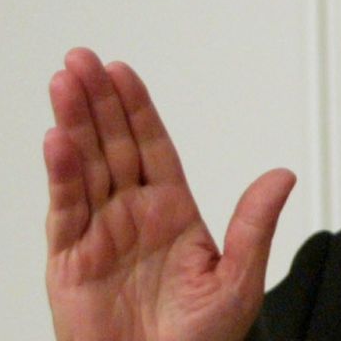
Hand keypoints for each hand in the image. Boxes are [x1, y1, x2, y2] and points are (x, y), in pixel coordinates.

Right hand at [43, 48, 295, 340]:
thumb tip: (283, 175)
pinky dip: (60, 176)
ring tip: (64, 82)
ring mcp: (100, 235)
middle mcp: (133, 215)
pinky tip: (57, 141)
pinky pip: (65, 211)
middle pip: (114, 145)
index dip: (137, 107)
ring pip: (85, 167)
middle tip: (82, 60)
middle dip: (98, 101)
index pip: (153, 146)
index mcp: (173, 212)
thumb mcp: (239, 280)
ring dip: (73, 124)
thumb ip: (255, 224)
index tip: (122, 72)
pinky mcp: (71, 262)